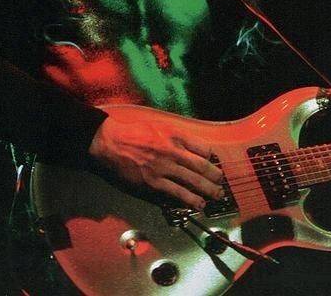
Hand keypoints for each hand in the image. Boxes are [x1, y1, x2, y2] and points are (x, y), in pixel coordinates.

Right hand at [89, 116, 223, 209]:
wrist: (109, 143)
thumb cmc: (131, 133)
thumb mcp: (157, 126)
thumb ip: (174, 136)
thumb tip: (189, 146)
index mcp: (174, 135)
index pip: (203, 148)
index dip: (212, 158)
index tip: (213, 163)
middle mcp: (172, 152)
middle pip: (202, 167)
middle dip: (215, 178)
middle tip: (220, 184)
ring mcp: (164, 169)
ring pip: (193, 183)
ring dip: (208, 192)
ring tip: (215, 197)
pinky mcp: (154, 184)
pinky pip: (177, 194)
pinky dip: (190, 201)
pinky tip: (197, 205)